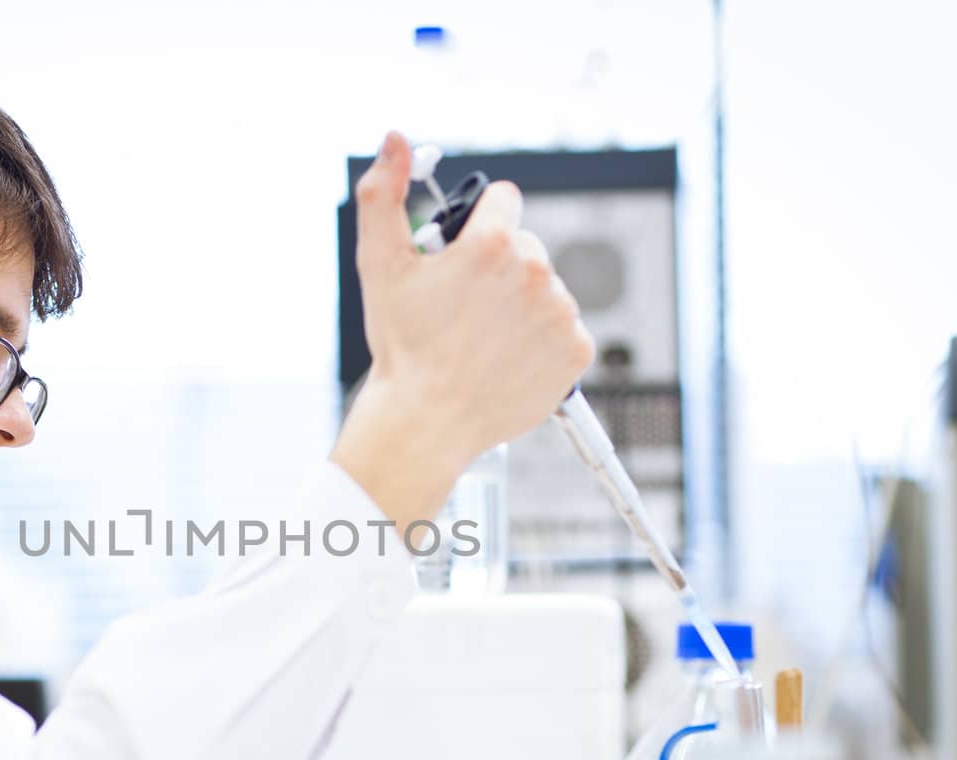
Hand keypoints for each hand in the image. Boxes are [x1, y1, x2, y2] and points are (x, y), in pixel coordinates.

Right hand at [331, 133, 593, 531]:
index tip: (463, 258)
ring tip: (483, 339)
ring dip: (520, 306)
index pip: (503, 201)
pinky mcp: (577, 350)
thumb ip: (381, 194)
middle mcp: (536, 272)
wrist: (426, 422)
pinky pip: (565, 330)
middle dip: (498, 269)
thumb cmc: (402, 346)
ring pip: (545, 289)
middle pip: (525, 247)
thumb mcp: (378, 265)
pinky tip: (508, 358)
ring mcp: (561, 313)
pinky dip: (542, 342)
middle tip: (463, 309)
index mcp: (493, 243)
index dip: (477, 228)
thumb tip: (394, 139)